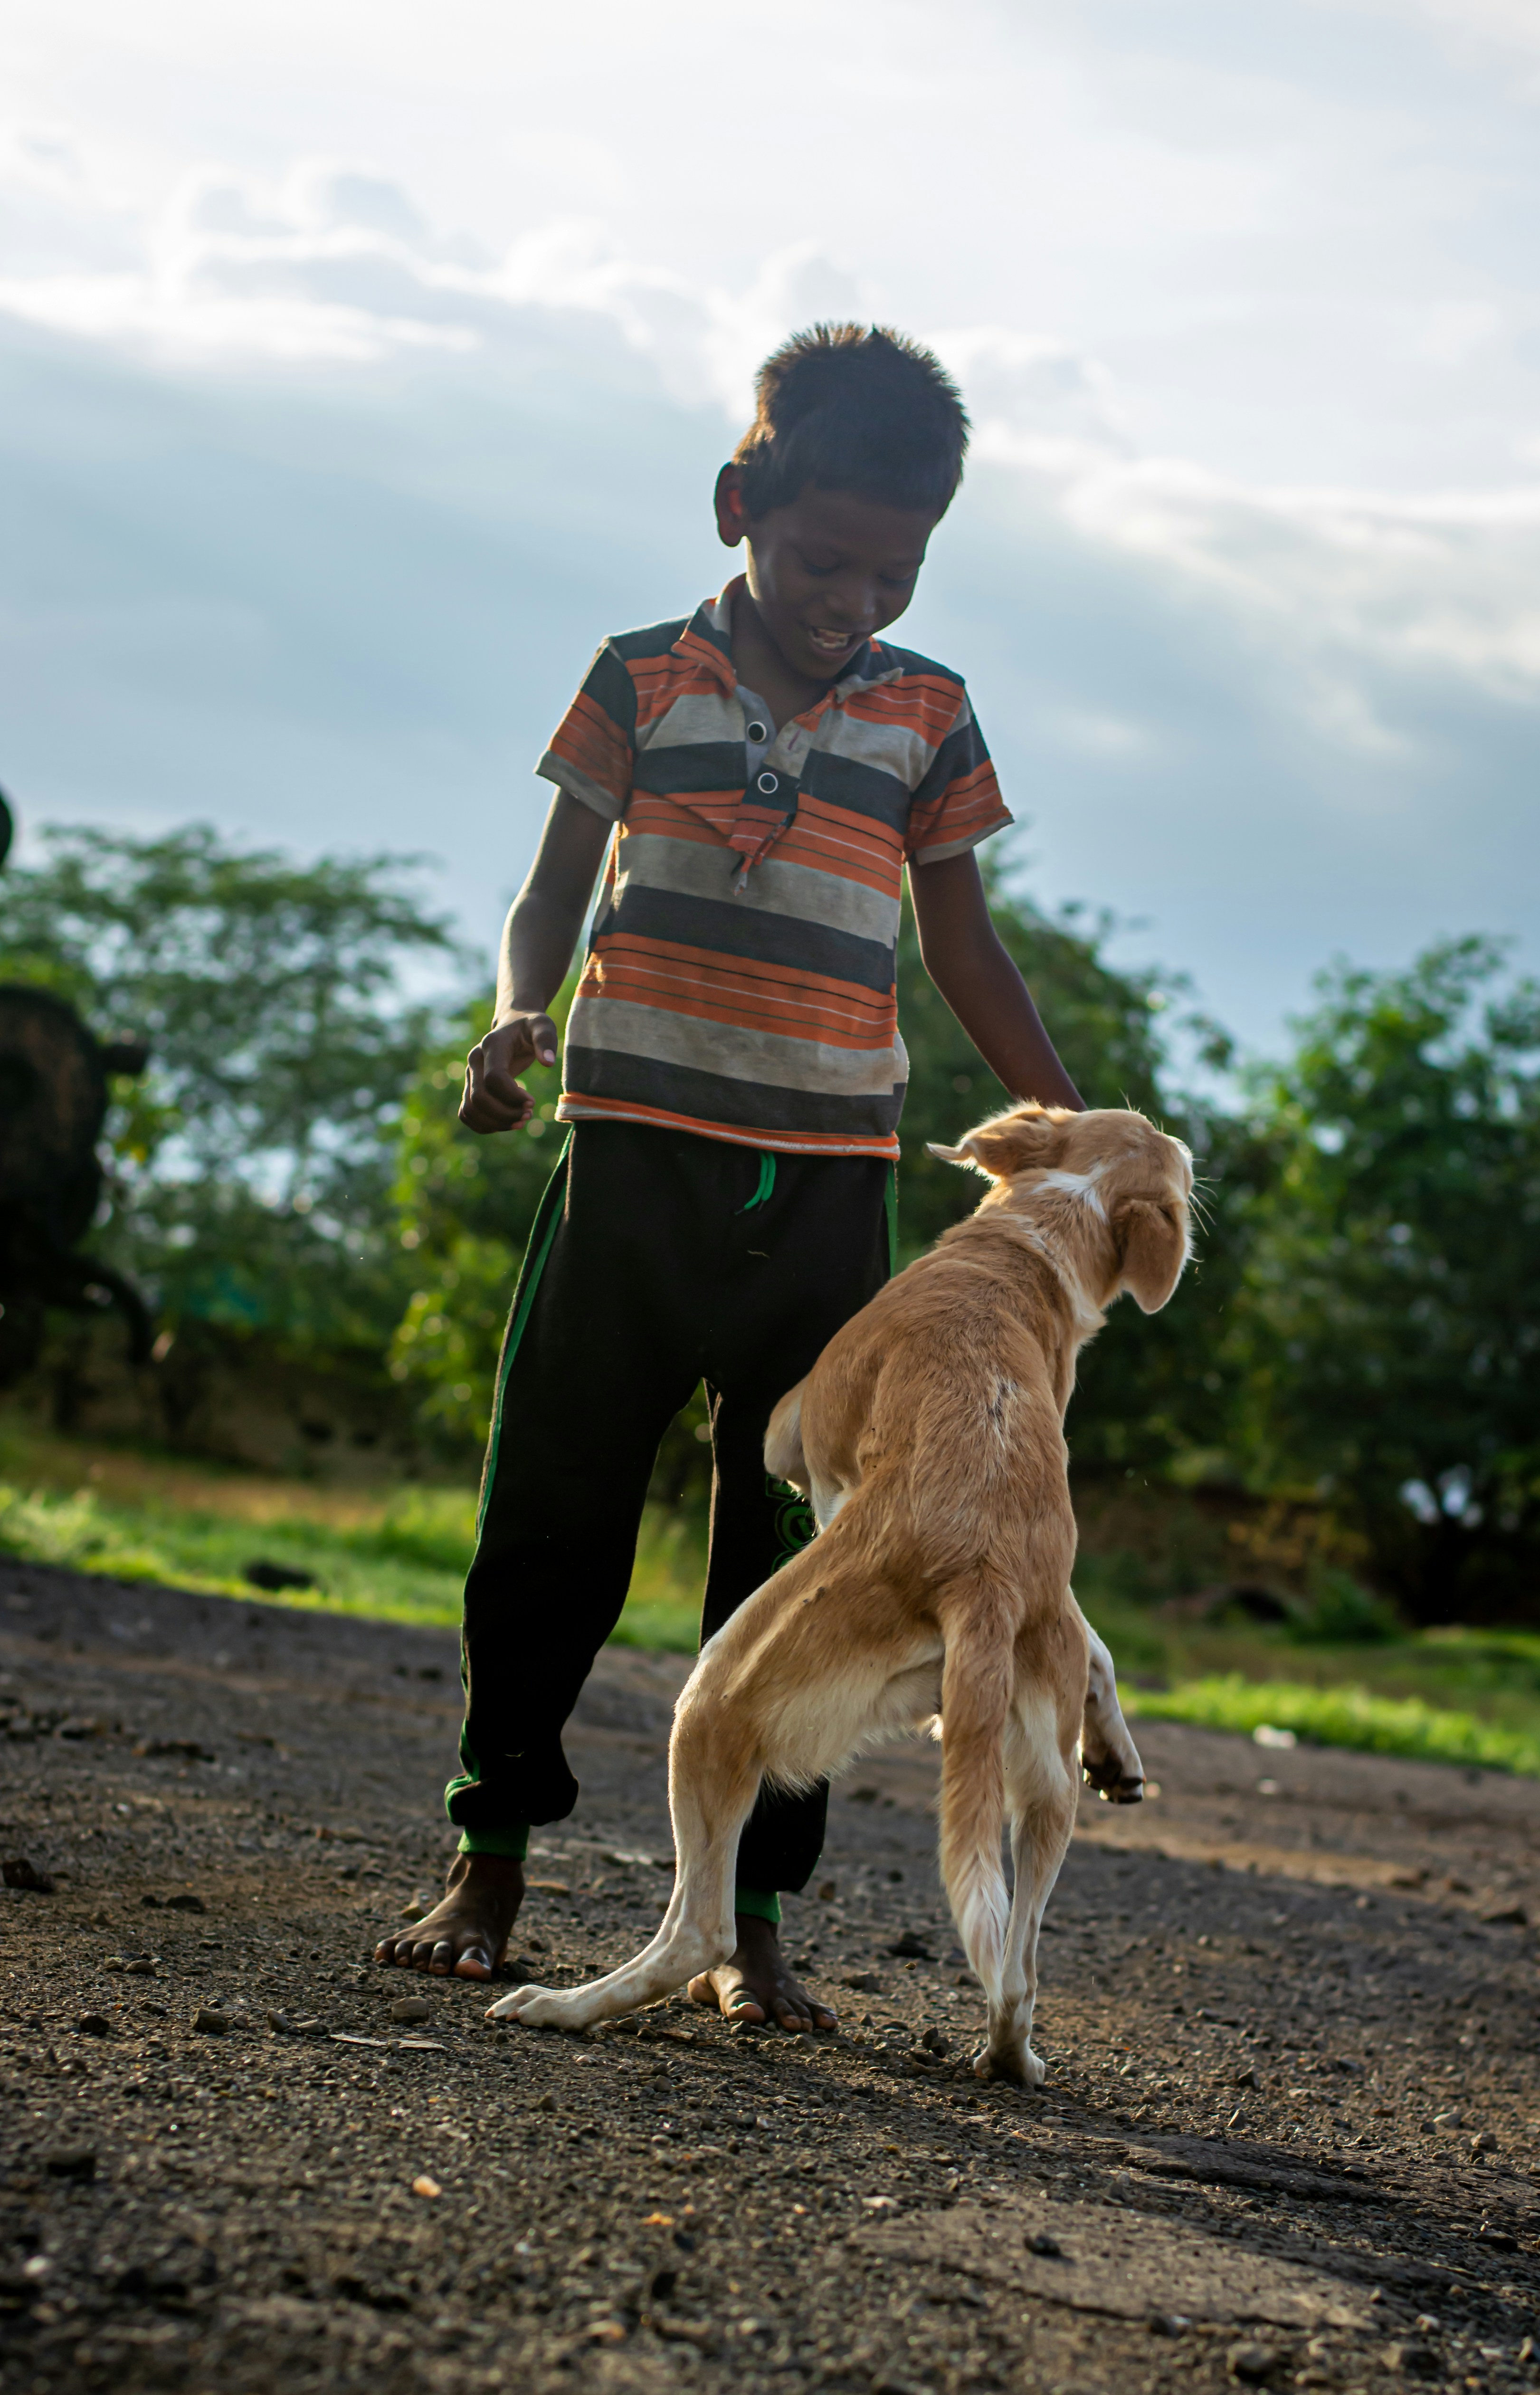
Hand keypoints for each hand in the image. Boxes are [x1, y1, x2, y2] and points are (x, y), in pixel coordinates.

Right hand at [459, 1014, 557, 1132]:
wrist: (512, 1024)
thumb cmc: (530, 1026)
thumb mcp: (543, 1026)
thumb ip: (545, 1040)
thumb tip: (548, 1062)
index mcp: (491, 1045)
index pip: (494, 1079)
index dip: (512, 1097)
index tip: (532, 1103)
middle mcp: (474, 1060)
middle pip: (479, 1098)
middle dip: (505, 1113)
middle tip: (529, 1115)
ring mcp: (469, 1075)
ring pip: (470, 1110)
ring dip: (495, 1123)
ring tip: (520, 1122)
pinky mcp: (469, 1087)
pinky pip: (467, 1114)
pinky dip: (485, 1125)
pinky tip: (507, 1123)